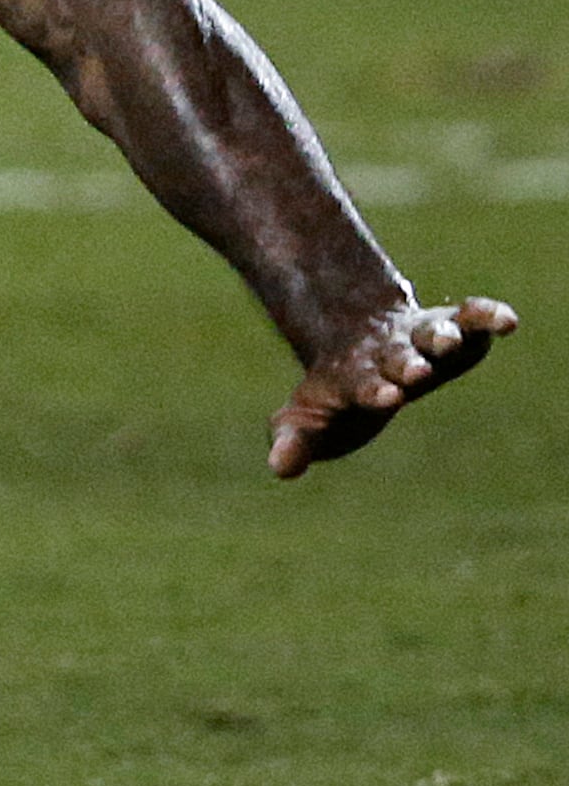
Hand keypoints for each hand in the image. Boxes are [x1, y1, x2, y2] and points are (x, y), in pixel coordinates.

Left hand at [268, 294, 516, 478]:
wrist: (354, 336)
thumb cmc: (335, 392)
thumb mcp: (308, 420)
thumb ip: (292, 441)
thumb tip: (278, 468)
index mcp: (355, 378)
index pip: (363, 385)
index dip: (373, 390)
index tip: (385, 397)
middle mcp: (390, 354)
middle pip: (399, 357)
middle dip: (406, 364)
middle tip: (415, 371)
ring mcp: (421, 338)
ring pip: (433, 332)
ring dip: (441, 336)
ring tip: (449, 340)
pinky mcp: (453, 325)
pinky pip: (471, 317)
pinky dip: (487, 316)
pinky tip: (506, 321)